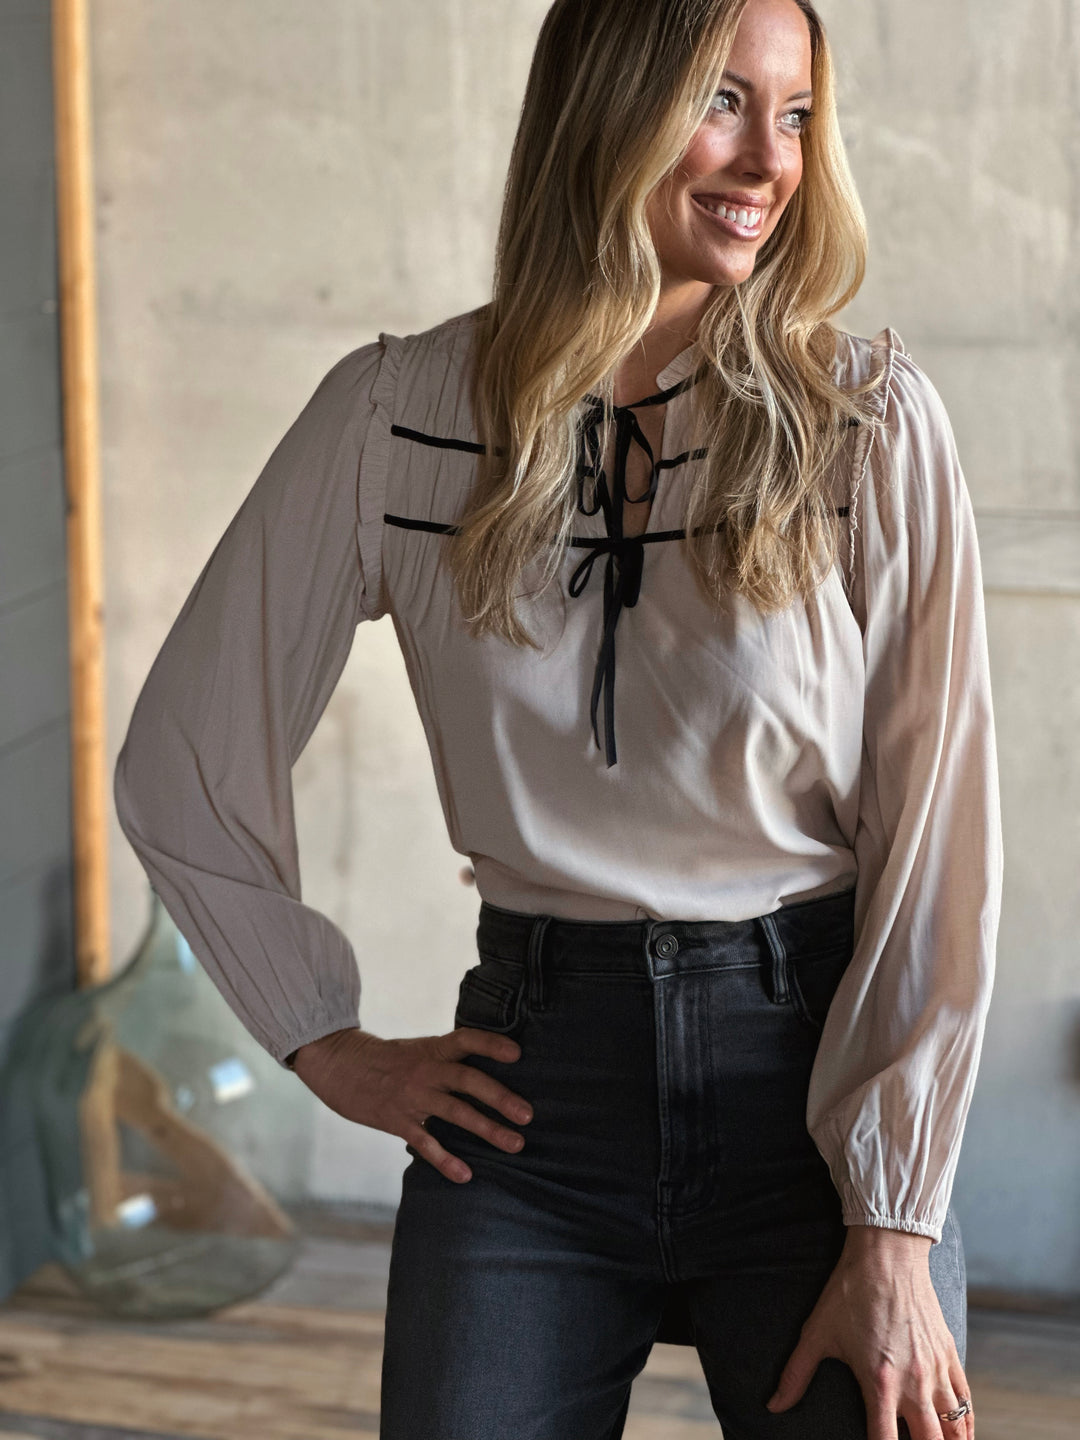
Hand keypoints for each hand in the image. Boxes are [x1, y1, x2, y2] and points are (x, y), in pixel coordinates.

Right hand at [289, 1026, 532, 1183]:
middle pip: (467, 1080)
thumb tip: (488, 1073)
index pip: (466, 1039)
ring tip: (514, 1145)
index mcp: (433, 1049)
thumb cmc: (388, 1060)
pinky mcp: (397, 1121)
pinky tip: (465, 1175)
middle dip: (500, 1098)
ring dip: (487, 1129)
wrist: (340, 1066)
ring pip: (455, 1112)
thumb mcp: (419, 1049)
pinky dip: (446, 1159)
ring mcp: (412, 1096)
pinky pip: (425, 1143)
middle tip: (528, 1115)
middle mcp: (426, 1070)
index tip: (518, 1053)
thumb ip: (448, 1059)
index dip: (491, 1044)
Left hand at [766, 1225, 973, 1439]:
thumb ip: (795, 1374)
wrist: (887, 1253)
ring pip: (956, 1427)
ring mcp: (936, 1370)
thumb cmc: (849, 1291)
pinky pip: (966, 1401)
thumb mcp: (817, 1332)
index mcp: (879, 1382)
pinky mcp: (950, 1354)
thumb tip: (773, 1406)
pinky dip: (965, 1424)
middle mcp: (914, 1383)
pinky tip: (960, 1435)